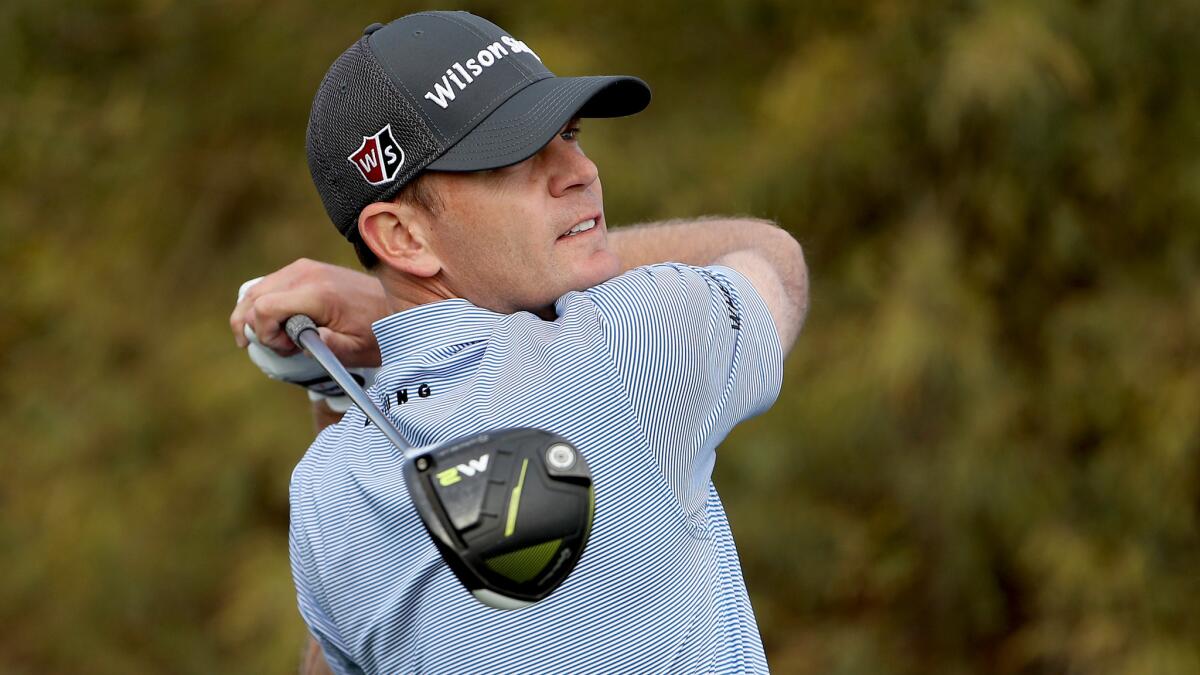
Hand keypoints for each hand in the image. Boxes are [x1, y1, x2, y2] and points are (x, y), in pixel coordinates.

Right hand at [229, 258, 387, 366]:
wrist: (396, 306)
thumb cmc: (377, 333)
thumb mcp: (357, 350)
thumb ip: (331, 348)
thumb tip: (304, 344)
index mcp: (319, 294)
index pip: (264, 308)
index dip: (264, 334)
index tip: (287, 348)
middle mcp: (307, 273)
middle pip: (254, 298)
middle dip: (257, 327)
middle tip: (283, 347)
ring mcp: (304, 267)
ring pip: (257, 290)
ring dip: (257, 317)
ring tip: (279, 340)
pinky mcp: (305, 268)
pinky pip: (270, 284)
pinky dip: (264, 305)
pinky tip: (275, 325)